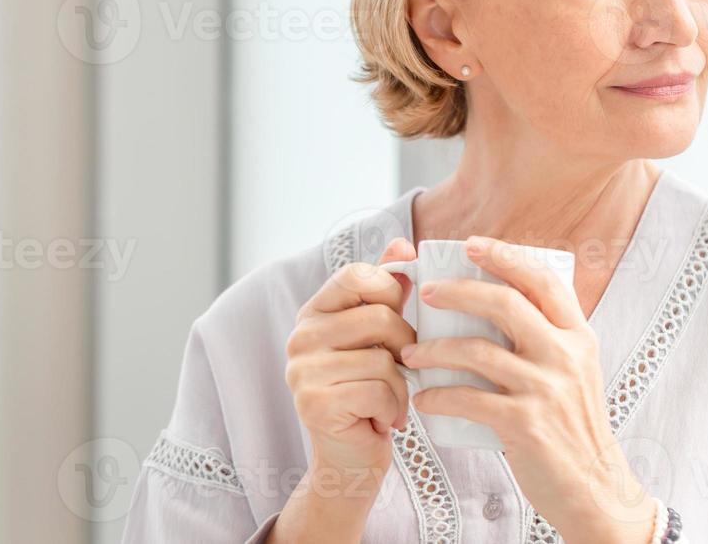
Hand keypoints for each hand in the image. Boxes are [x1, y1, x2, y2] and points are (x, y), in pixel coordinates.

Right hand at [284, 237, 417, 490]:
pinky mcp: (315, 404)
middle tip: (402, 370)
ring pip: (384, 358)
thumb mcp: (377, 338)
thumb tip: (403, 245)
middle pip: (379, 317)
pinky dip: (394, 408)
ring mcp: (303, 371)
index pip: (356, 274)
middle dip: (406, 347)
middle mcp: (300, 337)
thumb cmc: (369, 394)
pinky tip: (383, 420)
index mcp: (314, 314)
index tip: (399, 317)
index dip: (390, 290)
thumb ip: (386, 291)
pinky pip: (379, 390)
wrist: (349, 462)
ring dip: (401, 386)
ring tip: (390, 400)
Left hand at [400, 236, 656, 543]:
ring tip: (411, 352)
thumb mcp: (574, 371)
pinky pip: (469, 399)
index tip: (471, 245)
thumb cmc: (572, 425)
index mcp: (578, 336)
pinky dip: (439, 396)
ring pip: (478, 351)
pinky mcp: (526, 424)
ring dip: (435, 348)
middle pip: (505, 304)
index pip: (543, 279)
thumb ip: (547, 336)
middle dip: (458, 291)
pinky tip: (423, 398)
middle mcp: (566, 355)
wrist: (593, 487)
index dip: (505, 256)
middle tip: (426, 292)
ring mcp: (547, 389)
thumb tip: (497, 299)